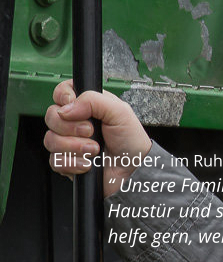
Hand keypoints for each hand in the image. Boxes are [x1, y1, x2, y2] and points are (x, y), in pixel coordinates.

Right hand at [43, 79, 152, 196]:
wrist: (133, 170)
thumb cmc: (131, 140)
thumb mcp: (120, 112)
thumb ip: (94, 101)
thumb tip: (66, 108)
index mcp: (89, 105)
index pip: (63, 91)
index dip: (63, 96)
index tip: (71, 104)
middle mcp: (76, 122)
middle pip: (51, 116)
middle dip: (70, 126)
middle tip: (91, 131)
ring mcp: (69, 142)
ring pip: (50, 139)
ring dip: (74, 146)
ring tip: (94, 150)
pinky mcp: (67, 161)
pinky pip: (55, 160)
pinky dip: (73, 162)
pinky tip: (88, 162)